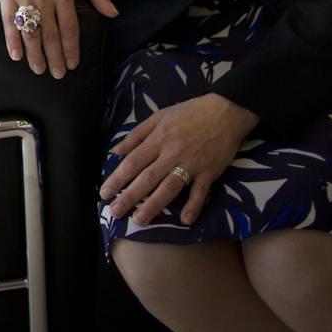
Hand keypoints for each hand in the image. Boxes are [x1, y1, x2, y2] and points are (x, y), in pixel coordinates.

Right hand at [0, 0, 116, 78]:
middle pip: (50, 34)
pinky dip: (12, 40)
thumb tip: (113, 13)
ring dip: (35, 54)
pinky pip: (9, 22)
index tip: (73, 65)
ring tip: (39, 69)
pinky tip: (16, 55)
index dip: (71, 49)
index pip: (69, 27)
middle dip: (54, 58)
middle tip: (57, 75)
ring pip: (30, 31)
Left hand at [99, 93, 258, 225]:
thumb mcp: (160, 116)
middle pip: (148, 177)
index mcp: (159, 138)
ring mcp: (192, 163)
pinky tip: (184, 220)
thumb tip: (115, 151)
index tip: (105, 193)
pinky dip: (194, 206)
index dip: (118, 178)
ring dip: (154, 205)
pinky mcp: (210, 172)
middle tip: (114, 212)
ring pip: (170, 186)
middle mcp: (173, 152)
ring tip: (139, 220)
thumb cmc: (190, 112)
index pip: (133, 161)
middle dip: (130, 196)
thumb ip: (137, 134)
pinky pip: (201, 191)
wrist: (226, 111)